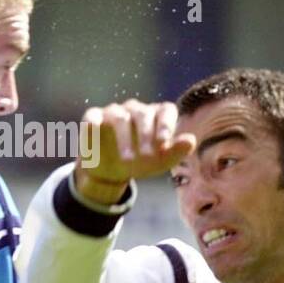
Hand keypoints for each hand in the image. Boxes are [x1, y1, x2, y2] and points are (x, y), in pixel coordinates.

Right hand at [75, 99, 196, 203]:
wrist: (112, 172)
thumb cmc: (141, 162)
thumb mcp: (160, 162)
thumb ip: (176, 151)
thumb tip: (191, 140)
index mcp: (156, 116)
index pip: (165, 110)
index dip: (166, 124)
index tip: (164, 142)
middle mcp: (135, 110)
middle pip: (143, 114)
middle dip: (146, 135)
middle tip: (147, 155)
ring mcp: (114, 112)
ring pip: (120, 118)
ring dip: (124, 139)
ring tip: (128, 160)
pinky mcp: (93, 118)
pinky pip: (93, 116)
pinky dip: (92, 122)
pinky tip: (93, 129)